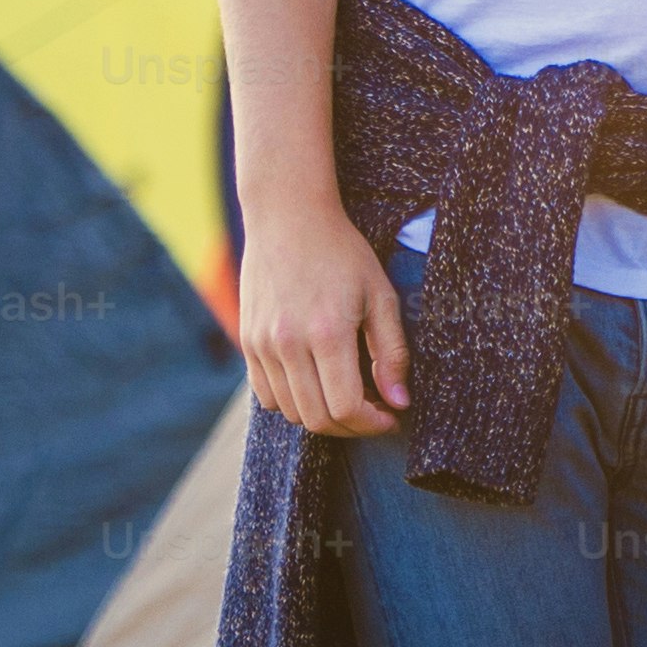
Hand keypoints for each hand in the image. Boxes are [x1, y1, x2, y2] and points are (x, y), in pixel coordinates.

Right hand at [238, 200, 408, 437]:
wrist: (288, 219)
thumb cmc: (343, 253)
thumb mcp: (381, 295)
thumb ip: (391, 352)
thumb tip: (400, 401)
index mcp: (327, 333)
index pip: (345, 407)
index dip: (372, 423)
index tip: (392, 417)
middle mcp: (288, 344)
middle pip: (316, 418)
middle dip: (351, 427)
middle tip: (375, 413)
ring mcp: (261, 345)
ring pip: (290, 412)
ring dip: (322, 416)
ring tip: (349, 398)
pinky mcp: (246, 342)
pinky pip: (266, 395)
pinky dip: (293, 402)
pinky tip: (317, 383)